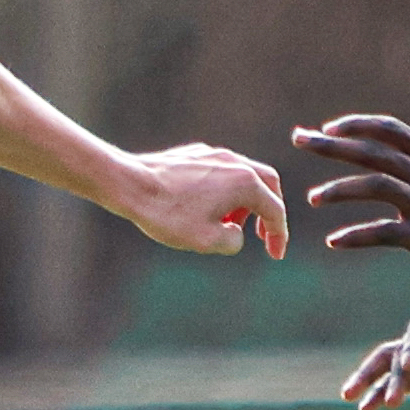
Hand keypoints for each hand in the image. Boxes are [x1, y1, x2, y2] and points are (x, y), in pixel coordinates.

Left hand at [111, 144, 288, 258]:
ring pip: (244, 175)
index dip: (279, 236)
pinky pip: (222, 172)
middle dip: (270, 211)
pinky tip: (209, 208)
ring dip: (245, 202)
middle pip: (267, 184)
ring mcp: (214, 155)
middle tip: (264, 236)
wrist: (129, 184)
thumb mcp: (207, 241)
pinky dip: (226, 191)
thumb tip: (235, 233)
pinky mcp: (195, 154)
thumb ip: (233, 241)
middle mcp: (234, 162)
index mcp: (244, 182)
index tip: (275, 255)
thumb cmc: (168, 214)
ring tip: (229, 225)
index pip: (274, 210)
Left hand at [295, 116, 409, 304]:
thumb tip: (373, 143)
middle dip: (332, 145)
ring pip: (376, 186)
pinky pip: (383, 233)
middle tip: (300, 140)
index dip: (356, 125)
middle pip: (374, 153)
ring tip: (313, 198)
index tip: (326, 128)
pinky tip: (334, 241)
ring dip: (339, 190)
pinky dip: (355, 236)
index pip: (390, 129)